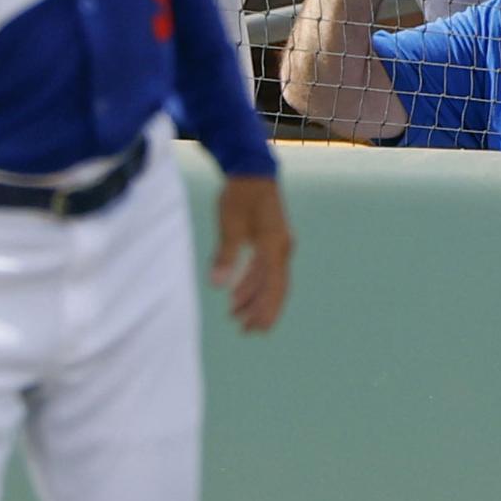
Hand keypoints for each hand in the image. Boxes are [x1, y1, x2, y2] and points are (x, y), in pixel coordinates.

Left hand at [210, 173, 292, 333]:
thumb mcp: (230, 224)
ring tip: (236, 316)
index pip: (274, 287)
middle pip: (276, 287)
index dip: (266, 310)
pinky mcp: (270, 239)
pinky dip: (252, 283)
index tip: (256, 329)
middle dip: (262, 310)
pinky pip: (265, 268)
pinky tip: (237, 292)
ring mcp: (278, 244)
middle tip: (247, 331)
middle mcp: (281, 248)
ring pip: (270, 280)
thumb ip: (226, 256)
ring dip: (254, 298)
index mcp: (274, 247)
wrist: (252, 169)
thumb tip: (219, 286)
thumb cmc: (240, 195)